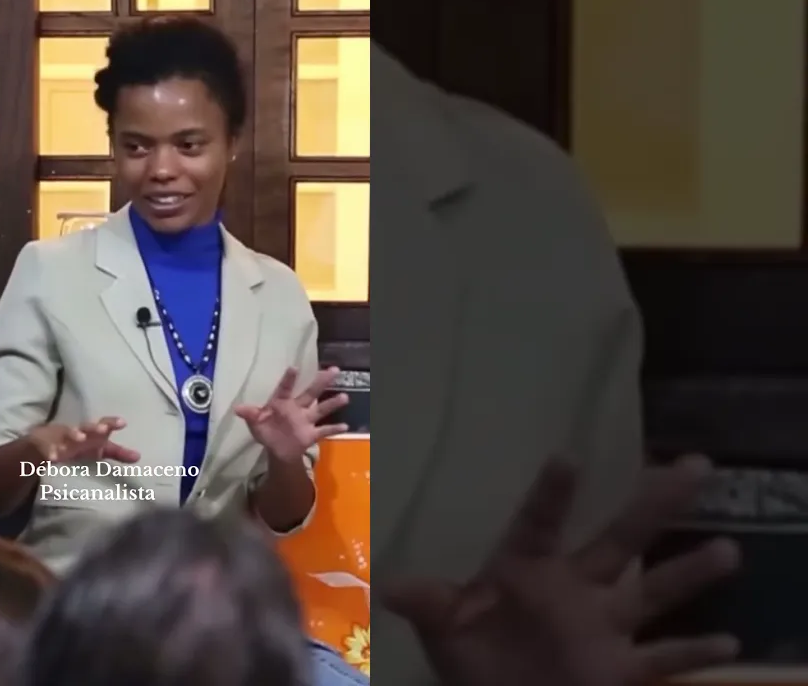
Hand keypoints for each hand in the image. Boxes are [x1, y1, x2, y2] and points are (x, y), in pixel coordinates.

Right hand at [26, 417, 138, 463]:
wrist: (44, 442)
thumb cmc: (77, 444)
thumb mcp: (98, 449)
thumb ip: (117, 453)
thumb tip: (138, 457)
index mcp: (90, 432)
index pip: (103, 424)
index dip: (112, 422)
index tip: (123, 423)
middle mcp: (77, 431)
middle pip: (86, 427)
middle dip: (95, 427)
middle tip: (104, 430)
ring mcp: (59, 436)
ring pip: (67, 433)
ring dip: (74, 434)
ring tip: (81, 438)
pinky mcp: (44, 444)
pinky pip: (47, 448)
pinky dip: (50, 452)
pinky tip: (53, 457)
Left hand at [235, 367, 349, 462]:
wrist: (277, 450)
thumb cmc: (266, 432)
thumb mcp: (256, 424)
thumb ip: (250, 415)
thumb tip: (237, 409)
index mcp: (281, 403)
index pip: (285, 389)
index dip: (288, 379)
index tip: (293, 368)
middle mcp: (296, 408)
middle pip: (310, 393)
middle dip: (321, 382)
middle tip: (334, 370)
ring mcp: (306, 420)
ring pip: (320, 409)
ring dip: (332, 404)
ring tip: (344, 396)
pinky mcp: (311, 434)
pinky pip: (324, 430)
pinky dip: (334, 429)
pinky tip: (346, 426)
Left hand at [383, 455, 740, 685]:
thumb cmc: (473, 657)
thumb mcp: (445, 630)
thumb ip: (428, 605)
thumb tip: (391, 588)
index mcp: (525, 567)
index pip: (539, 522)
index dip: (551, 494)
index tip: (566, 459)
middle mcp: (573, 586)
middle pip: (619, 538)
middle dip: (653, 504)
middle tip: (693, 465)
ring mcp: (601, 625)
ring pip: (652, 591)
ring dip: (688, 573)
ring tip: (729, 548)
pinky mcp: (620, 668)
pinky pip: (663, 659)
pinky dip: (695, 653)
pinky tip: (732, 642)